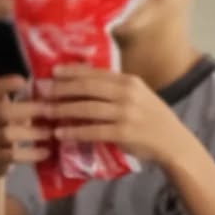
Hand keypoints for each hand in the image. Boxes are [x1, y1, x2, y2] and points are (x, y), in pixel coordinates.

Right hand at [0, 74, 50, 179]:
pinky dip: (31, 154)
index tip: (23, 80)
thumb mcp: (16, 114)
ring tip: (50, 133)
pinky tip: (46, 152)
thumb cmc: (10, 131)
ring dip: (32, 132)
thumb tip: (57, 90)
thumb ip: (30, 103)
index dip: (6, 83)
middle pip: (1, 111)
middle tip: (50, 110)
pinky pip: (12, 155)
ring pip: (7, 134)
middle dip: (28, 109)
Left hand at [45, 64, 195, 165]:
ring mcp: (126, 113)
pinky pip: (93, 131)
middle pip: (87, 88)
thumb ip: (114, 90)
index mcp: (129, 81)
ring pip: (87, 108)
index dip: (72, 72)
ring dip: (63, 110)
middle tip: (42, 92)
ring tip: (45, 112)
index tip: (52, 72)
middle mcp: (127, 93)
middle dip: (62, 89)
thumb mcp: (136, 96)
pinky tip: (60, 134)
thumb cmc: (150, 118)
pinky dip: (74, 132)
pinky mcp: (124, 133)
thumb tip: (81, 83)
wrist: (172, 142)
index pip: (95, 73)